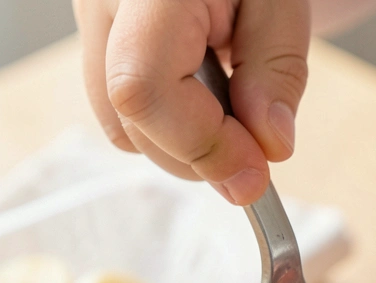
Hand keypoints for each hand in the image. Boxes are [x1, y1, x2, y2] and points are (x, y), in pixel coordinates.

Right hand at [73, 0, 310, 203]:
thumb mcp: (285, 1)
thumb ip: (279, 71)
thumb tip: (269, 144)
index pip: (143, 88)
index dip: (202, 146)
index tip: (256, 172)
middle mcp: (101, 0)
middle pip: (130, 120)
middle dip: (202, 154)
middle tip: (256, 143)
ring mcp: (89, 20)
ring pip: (121, 127)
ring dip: (187, 144)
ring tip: (232, 107)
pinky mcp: (98, 42)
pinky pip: (124, 114)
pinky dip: (173, 127)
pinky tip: (206, 97)